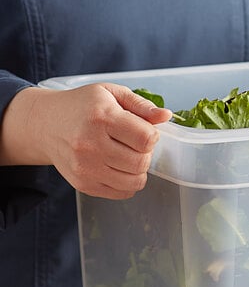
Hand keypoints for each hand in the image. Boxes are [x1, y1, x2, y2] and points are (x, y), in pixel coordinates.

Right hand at [0, 83, 171, 198]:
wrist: (44, 124)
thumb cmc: (82, 106)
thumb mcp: (110, 93)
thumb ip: (141, 105)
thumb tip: (166, 116)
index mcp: (101, 117)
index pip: (146, 139)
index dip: (152, 135)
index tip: (143, 131)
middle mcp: (91, 144)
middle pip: (141, 162)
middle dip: (145, 154)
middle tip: (135, 145)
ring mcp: (86, 167)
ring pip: (135, 181)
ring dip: (139, 170)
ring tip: (128, 156)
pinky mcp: (84, 184)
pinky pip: (123, 193)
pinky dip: (128, 183)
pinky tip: (118, 168)